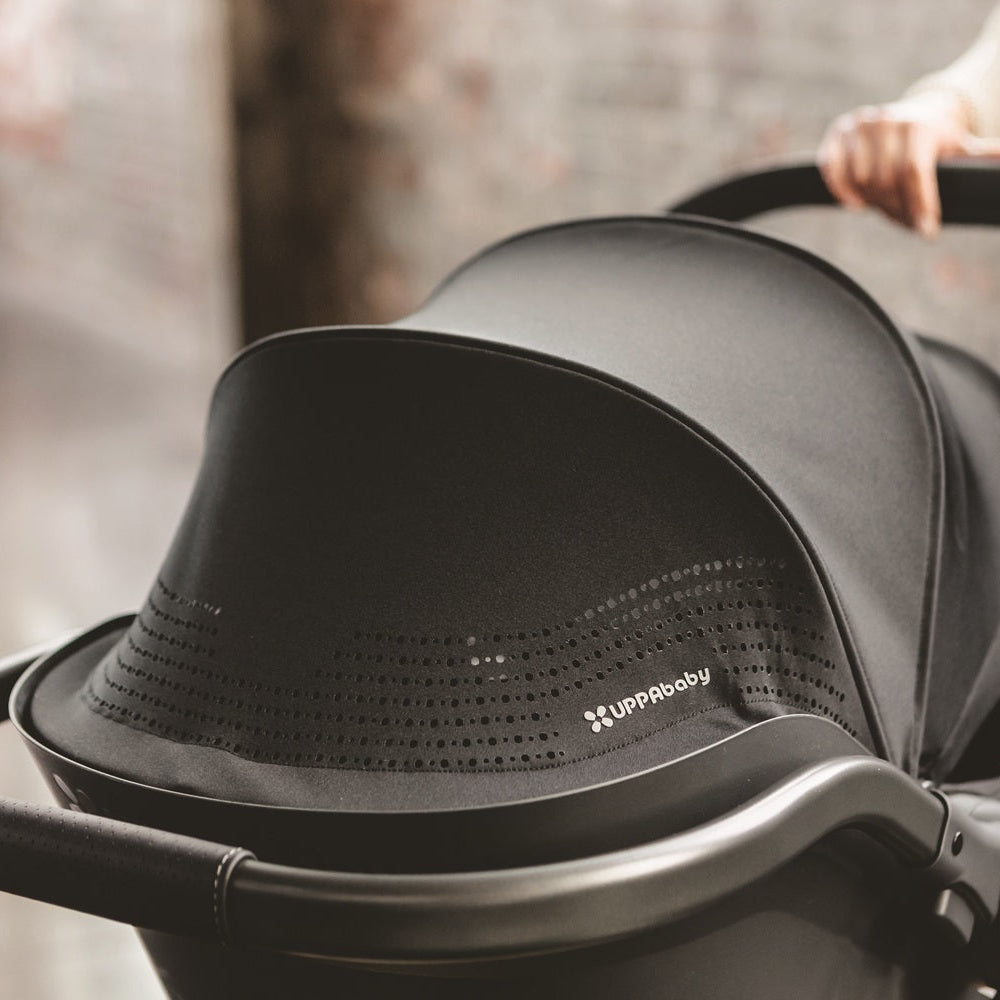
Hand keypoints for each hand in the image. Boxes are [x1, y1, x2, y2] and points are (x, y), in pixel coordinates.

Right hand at [818, 93, 999, 235]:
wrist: (910, 115)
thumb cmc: (937, 140)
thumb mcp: (962, 147)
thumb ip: (982, 155)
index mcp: (918, 125)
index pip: (914, 173)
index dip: (921, 205)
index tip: (928, 232)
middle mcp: (887, 120)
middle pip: (886, 181)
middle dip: (898, 208)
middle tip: (908, 221)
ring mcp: (859, 125)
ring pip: (861, 180)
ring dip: (873, 202)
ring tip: (887, 206)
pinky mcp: (837, 132)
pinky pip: (832, 170)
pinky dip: (841, 191)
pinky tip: (856, 203)